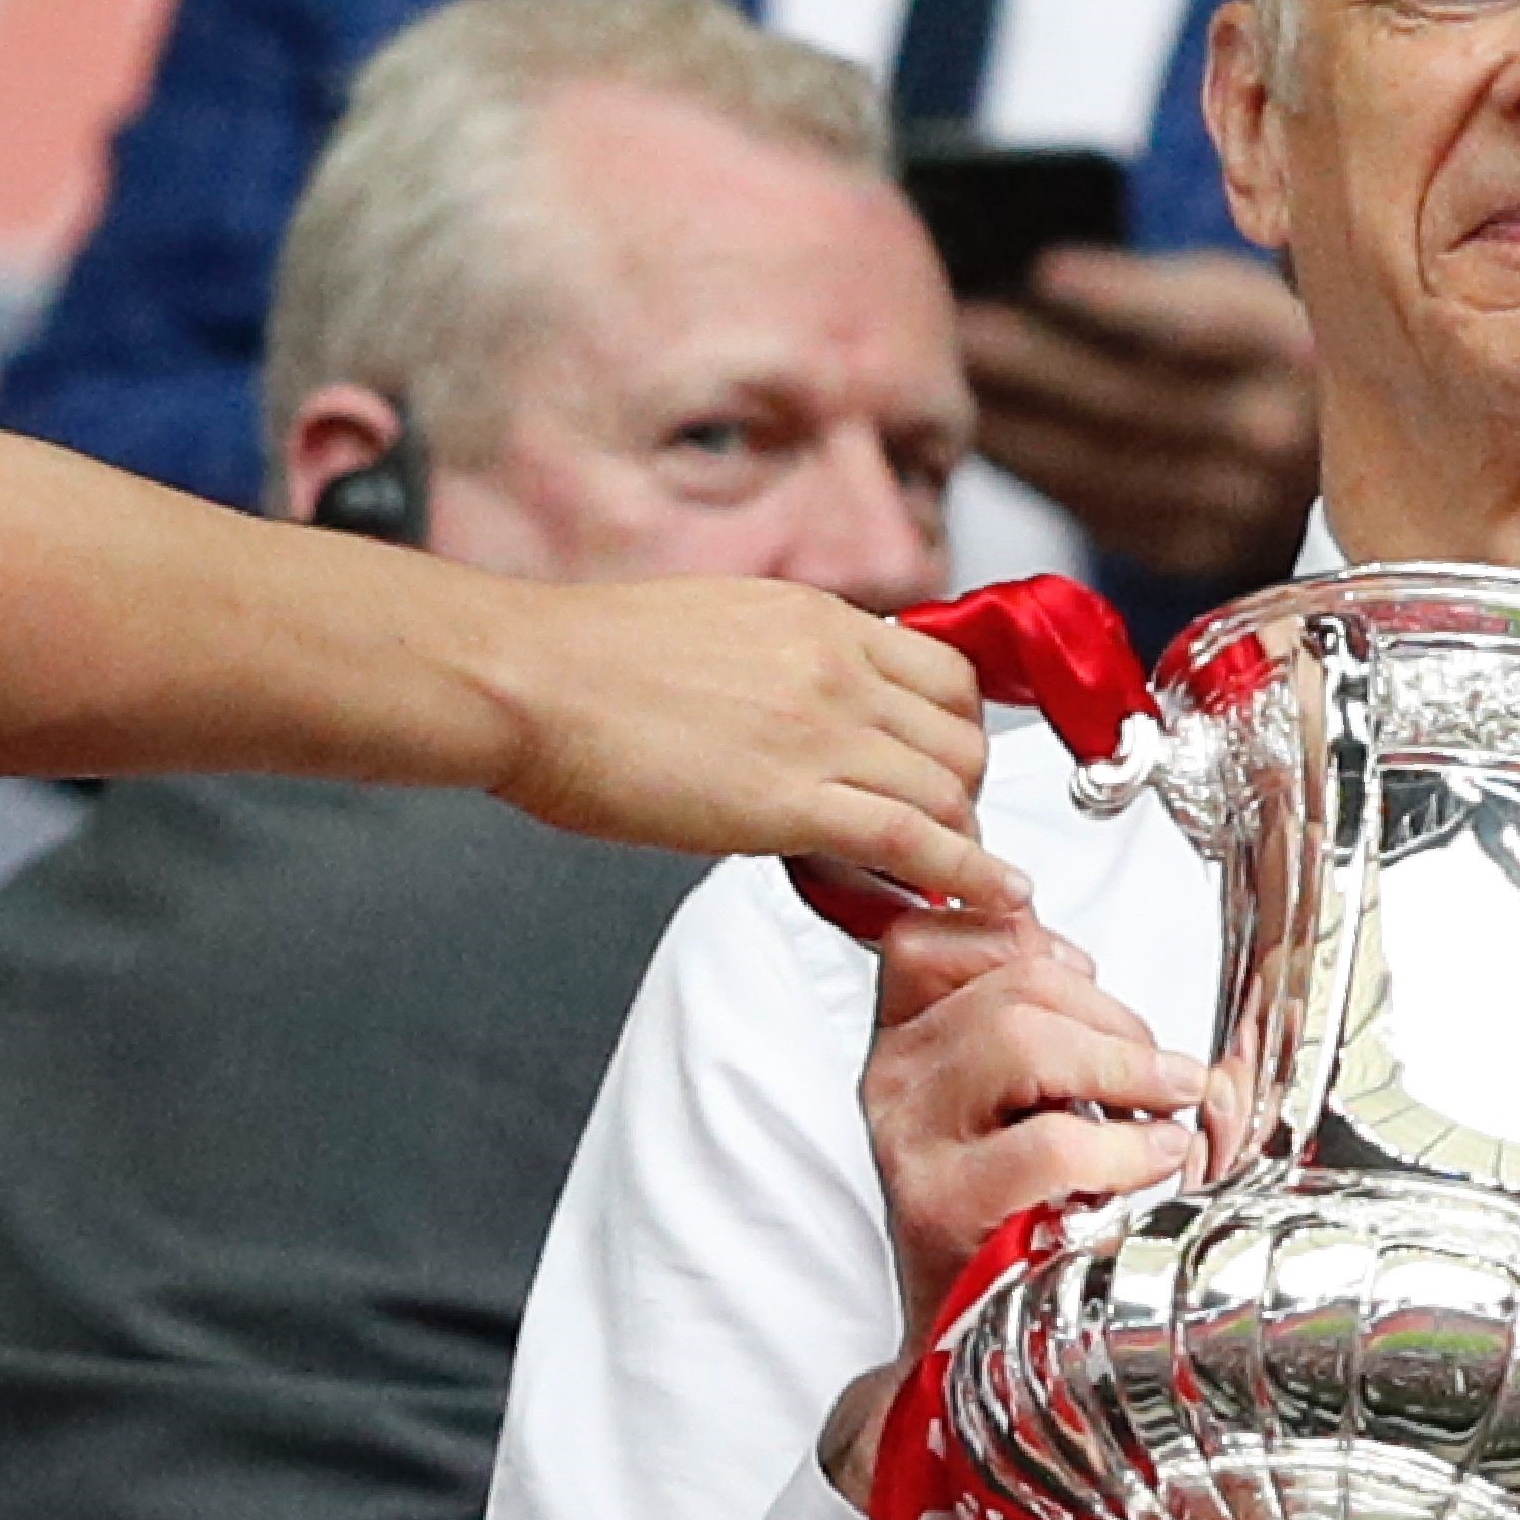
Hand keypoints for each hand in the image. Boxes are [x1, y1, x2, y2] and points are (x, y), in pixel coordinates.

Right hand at [481, 573, 1019, 906]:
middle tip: (945, 833)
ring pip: (949, 790)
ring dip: (963, 842)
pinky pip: (917, 841)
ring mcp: (821, 730)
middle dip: (966, 793)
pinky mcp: (791, 800)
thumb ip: (775, 661)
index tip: (949, 768)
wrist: (526, 681)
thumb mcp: (711, 627)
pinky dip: (971, 877)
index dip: (959, 731)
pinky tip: (994, 900)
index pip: (943, 671)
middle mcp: (836, 666)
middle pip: (962, 735)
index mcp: (816, 619)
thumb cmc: (583, 666)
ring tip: (954, 881)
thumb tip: (794, 711)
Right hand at [861, 904, 1200, 1344]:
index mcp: (903, 1039)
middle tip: (1166, 1072)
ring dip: (1125, 1066)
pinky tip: (1154, 1158)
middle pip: (1010, 984)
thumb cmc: (1010, 1208)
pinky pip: (1049, 1141)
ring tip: (1168, 1106)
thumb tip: (1095, 971)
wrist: (967, 1331)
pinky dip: (1125, 1146)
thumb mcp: (1015, 1096)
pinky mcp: (942, 1206)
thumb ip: (1040, 1020)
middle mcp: (892, 1078)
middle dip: (1115, 1018)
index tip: (1085, 975)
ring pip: (1020, 1039)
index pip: (933, 936)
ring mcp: (909, 1140)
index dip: (1021, 934)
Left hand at [959, 248, 1320, 587]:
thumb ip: (1148, 293)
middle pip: (1131, 401)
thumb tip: (1030, 281)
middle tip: (959, 332)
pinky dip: (1034, 476)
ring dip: (1014, 428)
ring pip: (1101, 467)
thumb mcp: (1231, 297)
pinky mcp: (1195, 551)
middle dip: (1031, 366)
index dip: (1121, 299)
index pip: (1199, 323)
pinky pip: (1095, 513)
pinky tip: (990, 441)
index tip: (1044, 271)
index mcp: (1291, 352)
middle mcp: (1274, 437)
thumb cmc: (1250, 351)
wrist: (1321, 450)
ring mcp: (1236, 507)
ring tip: (955, 386)